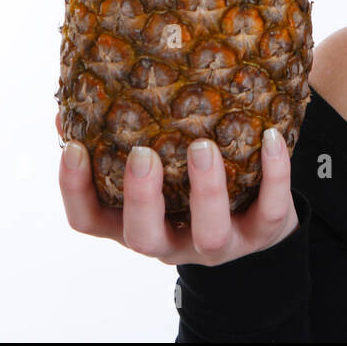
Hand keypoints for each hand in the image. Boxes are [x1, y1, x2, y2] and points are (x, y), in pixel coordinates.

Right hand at [56, 112, 299, 265]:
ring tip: (203, 145)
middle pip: (144, 238)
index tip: (73, 146)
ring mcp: (218, 245)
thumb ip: (119, 139)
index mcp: (135, 223)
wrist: (258, 222)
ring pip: (209, 234)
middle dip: (141, 198)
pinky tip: (270, 137)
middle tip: (143, 154)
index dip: (75, 190)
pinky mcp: (263, 234)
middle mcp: (172, 241)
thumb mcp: (156, 169)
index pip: (89, 220)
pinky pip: (271, 210)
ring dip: (205, 190)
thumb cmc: (190, 182)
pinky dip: (274, 174)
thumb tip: (75, 100)